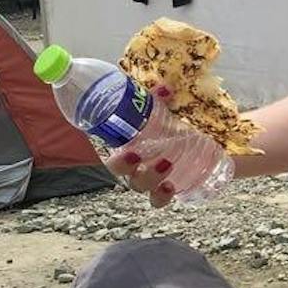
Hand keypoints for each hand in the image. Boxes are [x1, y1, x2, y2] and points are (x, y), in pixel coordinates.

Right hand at [104, 84, 174, 207]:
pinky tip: (171, 188)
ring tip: (167, 166)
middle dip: (141, 173)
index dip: (119, 162)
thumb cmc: (152, 119)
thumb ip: (154, 99)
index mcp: (125, 150)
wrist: (172, 131)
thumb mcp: (151, 108)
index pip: (114, 163)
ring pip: (143, 188)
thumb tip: (166, 88)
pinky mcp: (164, 184)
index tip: (132, 153)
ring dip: (153, 182)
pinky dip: (162, 197)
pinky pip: (158, 198)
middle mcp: (133, 168)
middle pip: (130, 179)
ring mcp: (148, 178)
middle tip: (155, 160)